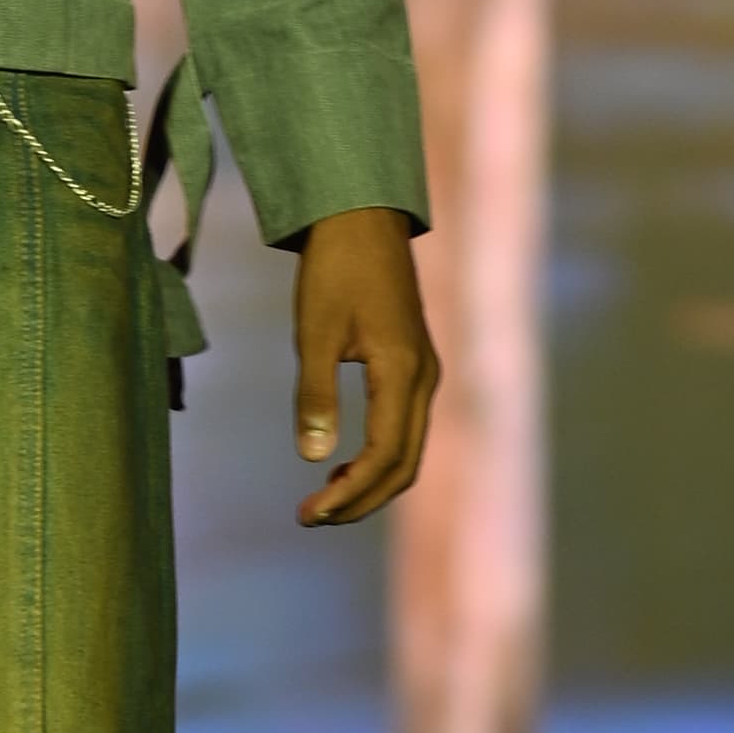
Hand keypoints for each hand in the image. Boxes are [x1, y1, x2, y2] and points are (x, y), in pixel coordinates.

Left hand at [290, 207, 437, 524]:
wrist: (362, 215)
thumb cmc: (334, 267)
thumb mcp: (314, 330)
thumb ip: (315, 395)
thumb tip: (312, 458)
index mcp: (403, 372)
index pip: (383, 456)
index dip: (348, 494)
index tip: (308, 513)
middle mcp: (425, 379)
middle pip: (404, 466)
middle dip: (360, 501)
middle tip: (310, 517)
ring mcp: (424, 372)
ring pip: (408, 451)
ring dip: (370, 483)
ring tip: (323, 500)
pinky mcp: (414, 364)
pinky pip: (405, 429)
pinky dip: (379, 458)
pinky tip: (343, 465)